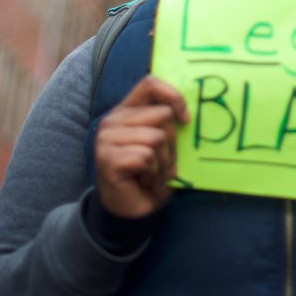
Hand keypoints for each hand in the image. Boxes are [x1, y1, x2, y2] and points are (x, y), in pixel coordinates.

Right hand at [95, 75, 188, 217]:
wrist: (131, 211)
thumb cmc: (149, 173)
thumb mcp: (161, 142)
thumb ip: (166, 122)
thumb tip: (188, 112)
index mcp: (126, 110)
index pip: (150, 83)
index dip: (173, 96)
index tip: (185, 120)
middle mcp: (113, 120)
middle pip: (162, 114)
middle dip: (172, 143)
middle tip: (164, 163)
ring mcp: (106, 139)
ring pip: (156, 137)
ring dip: (163, 162)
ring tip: (154, 174)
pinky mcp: (108, 158)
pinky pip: (146, 157)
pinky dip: (153, 173)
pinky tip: (145, 182)